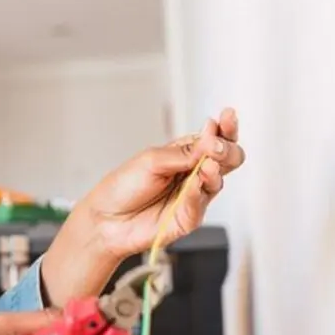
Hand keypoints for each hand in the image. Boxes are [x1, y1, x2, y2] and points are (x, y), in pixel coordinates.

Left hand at [40, 108, 244, 307]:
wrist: (106, 218)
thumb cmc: (124, 186)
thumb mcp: (151, 160)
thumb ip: (183, 152)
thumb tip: (212, 138)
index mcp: (186, 153)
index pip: (214, 138)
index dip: (226, 127)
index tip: (228, 116)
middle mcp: (194, 172)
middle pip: (227, 159)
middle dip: (227, 149)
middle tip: (216, 145)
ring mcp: (194, 195)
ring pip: (219, 180)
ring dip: (215, 169)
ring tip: (207, 164)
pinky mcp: (189, 217)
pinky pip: (200, 203)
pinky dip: (198, 192)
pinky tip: (193, 184)